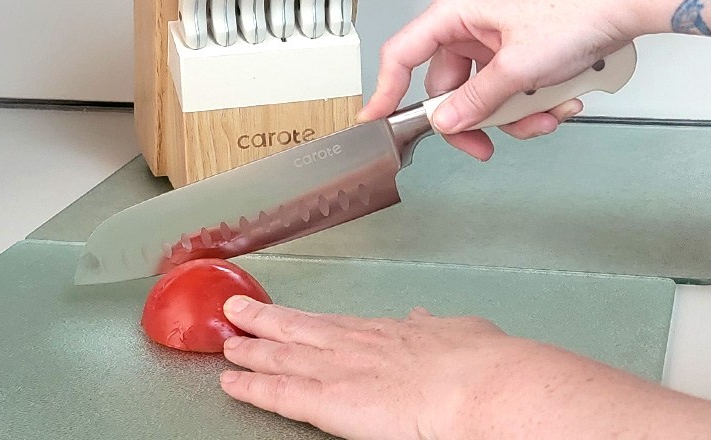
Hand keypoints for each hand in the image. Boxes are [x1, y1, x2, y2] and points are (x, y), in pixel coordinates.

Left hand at [217, 296, 650, 439]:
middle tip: (237, 312)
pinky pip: (280, 395)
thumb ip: (438, 328)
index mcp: (389, 332)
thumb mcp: (463, 332)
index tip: (286, 316)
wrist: (483, 383)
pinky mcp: (330, 399)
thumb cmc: (484, 364)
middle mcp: (356, 344)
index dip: (305, 322)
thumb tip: (427, 318)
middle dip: (265, 321)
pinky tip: (230, 384)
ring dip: (250, 351)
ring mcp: (339, 369)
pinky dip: (252, 388)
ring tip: (226, 345)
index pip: (335, 326)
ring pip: (282, 357)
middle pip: (299, 330)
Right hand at [357, 0, 640, 160]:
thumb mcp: (517, 68)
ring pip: (485, 95)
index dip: (385, 91)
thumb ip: (475, 101)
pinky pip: (512, 90)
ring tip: (547, 117)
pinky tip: (562, 103)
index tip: (376, 123)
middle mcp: (470, 24)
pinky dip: (533, 104)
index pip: (402, 55)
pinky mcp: (523, 51)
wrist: (626, 2)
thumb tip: (444, 123)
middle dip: (477, 120)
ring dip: (514, 116)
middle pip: (449, 88)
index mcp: (455, 13)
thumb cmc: (574, 13)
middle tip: (487, 148)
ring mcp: (497, 40)